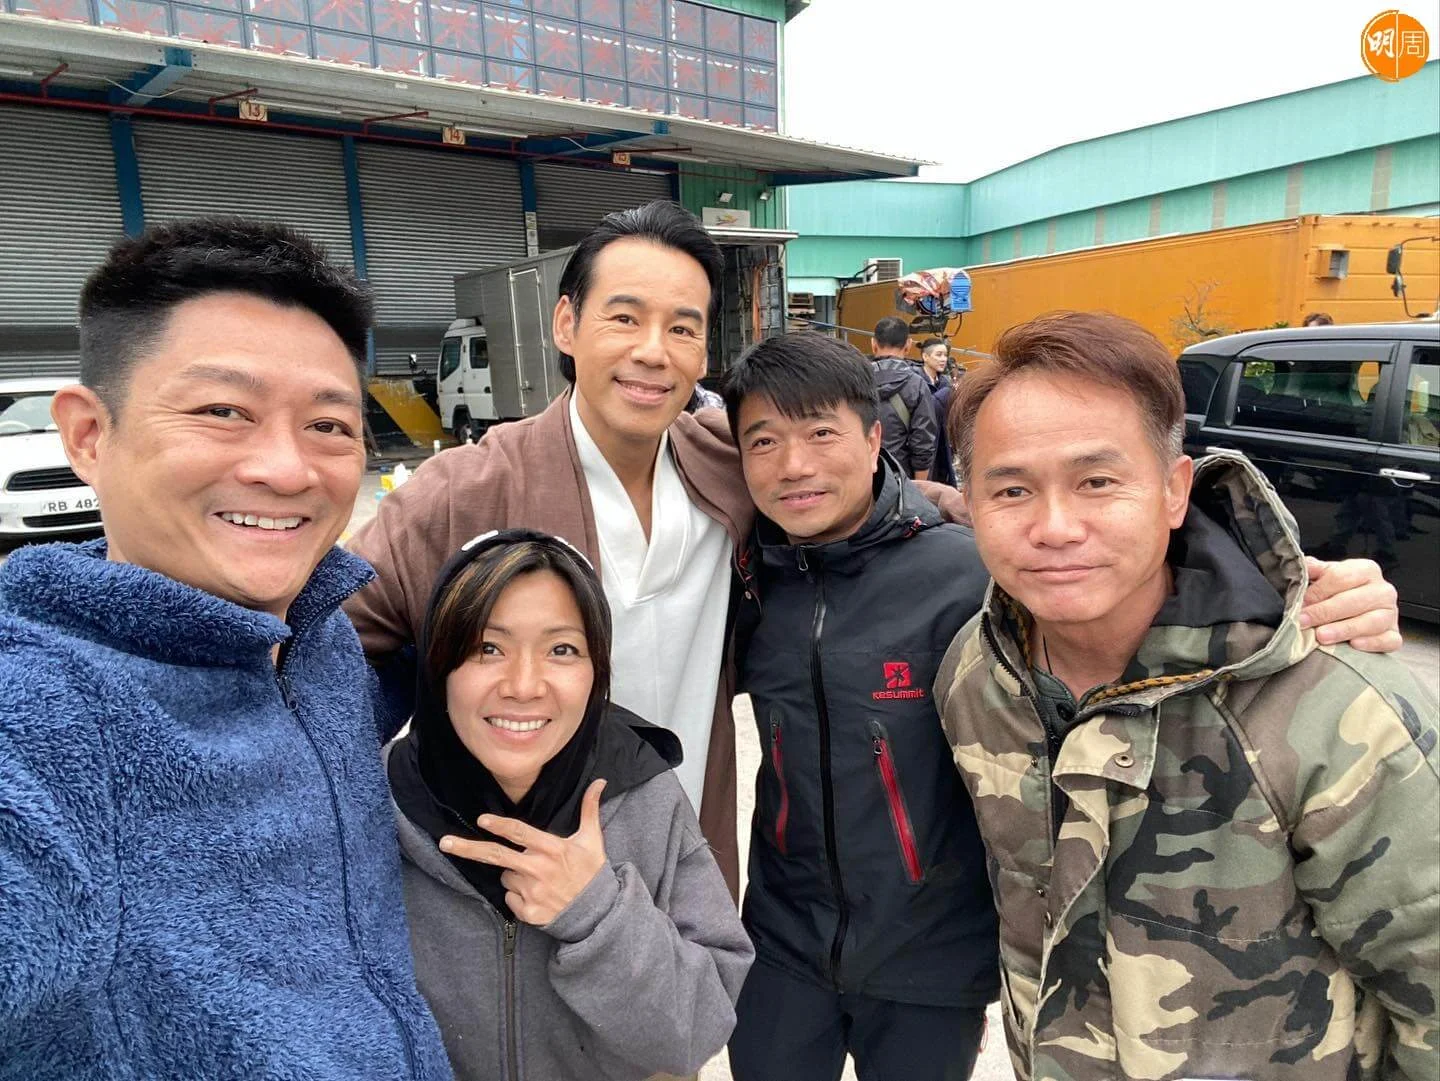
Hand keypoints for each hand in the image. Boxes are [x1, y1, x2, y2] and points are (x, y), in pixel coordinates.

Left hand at [440, 779, 607, 925]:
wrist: (596, 914)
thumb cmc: (592, 873)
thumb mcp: (592, 840)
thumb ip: (589, 809)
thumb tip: (599, 781)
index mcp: (552, 849)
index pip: (520, 833)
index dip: (500, 826)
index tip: (481, 820)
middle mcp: (538, 870)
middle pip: (496, 856)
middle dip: (467, 848)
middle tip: (444, 842)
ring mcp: (531, 892)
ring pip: (505, 877)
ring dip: (514, 875)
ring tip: (538, 878)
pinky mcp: (526, 912)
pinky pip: (509, 898)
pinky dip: (517, 896)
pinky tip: (536, 895)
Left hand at [1299, 557, 1402, 652]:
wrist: (1352, 609)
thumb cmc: (1336, 591)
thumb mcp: (1324, 575)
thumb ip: (1313, 570)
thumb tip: (1300, 568)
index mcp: (1366, 570)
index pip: (1341, 578)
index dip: (1318, 591)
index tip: (1300, 602)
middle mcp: (1383, 590)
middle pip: (1354, 601)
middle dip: (1325, 612)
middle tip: (1303, 622)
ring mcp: (1391, 613)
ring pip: (1371, 622)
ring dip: (1344, 629)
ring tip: (1322, 636)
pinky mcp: (1395, 634)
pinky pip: (1388, 640)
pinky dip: (1372, 643)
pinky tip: (1354, 645)